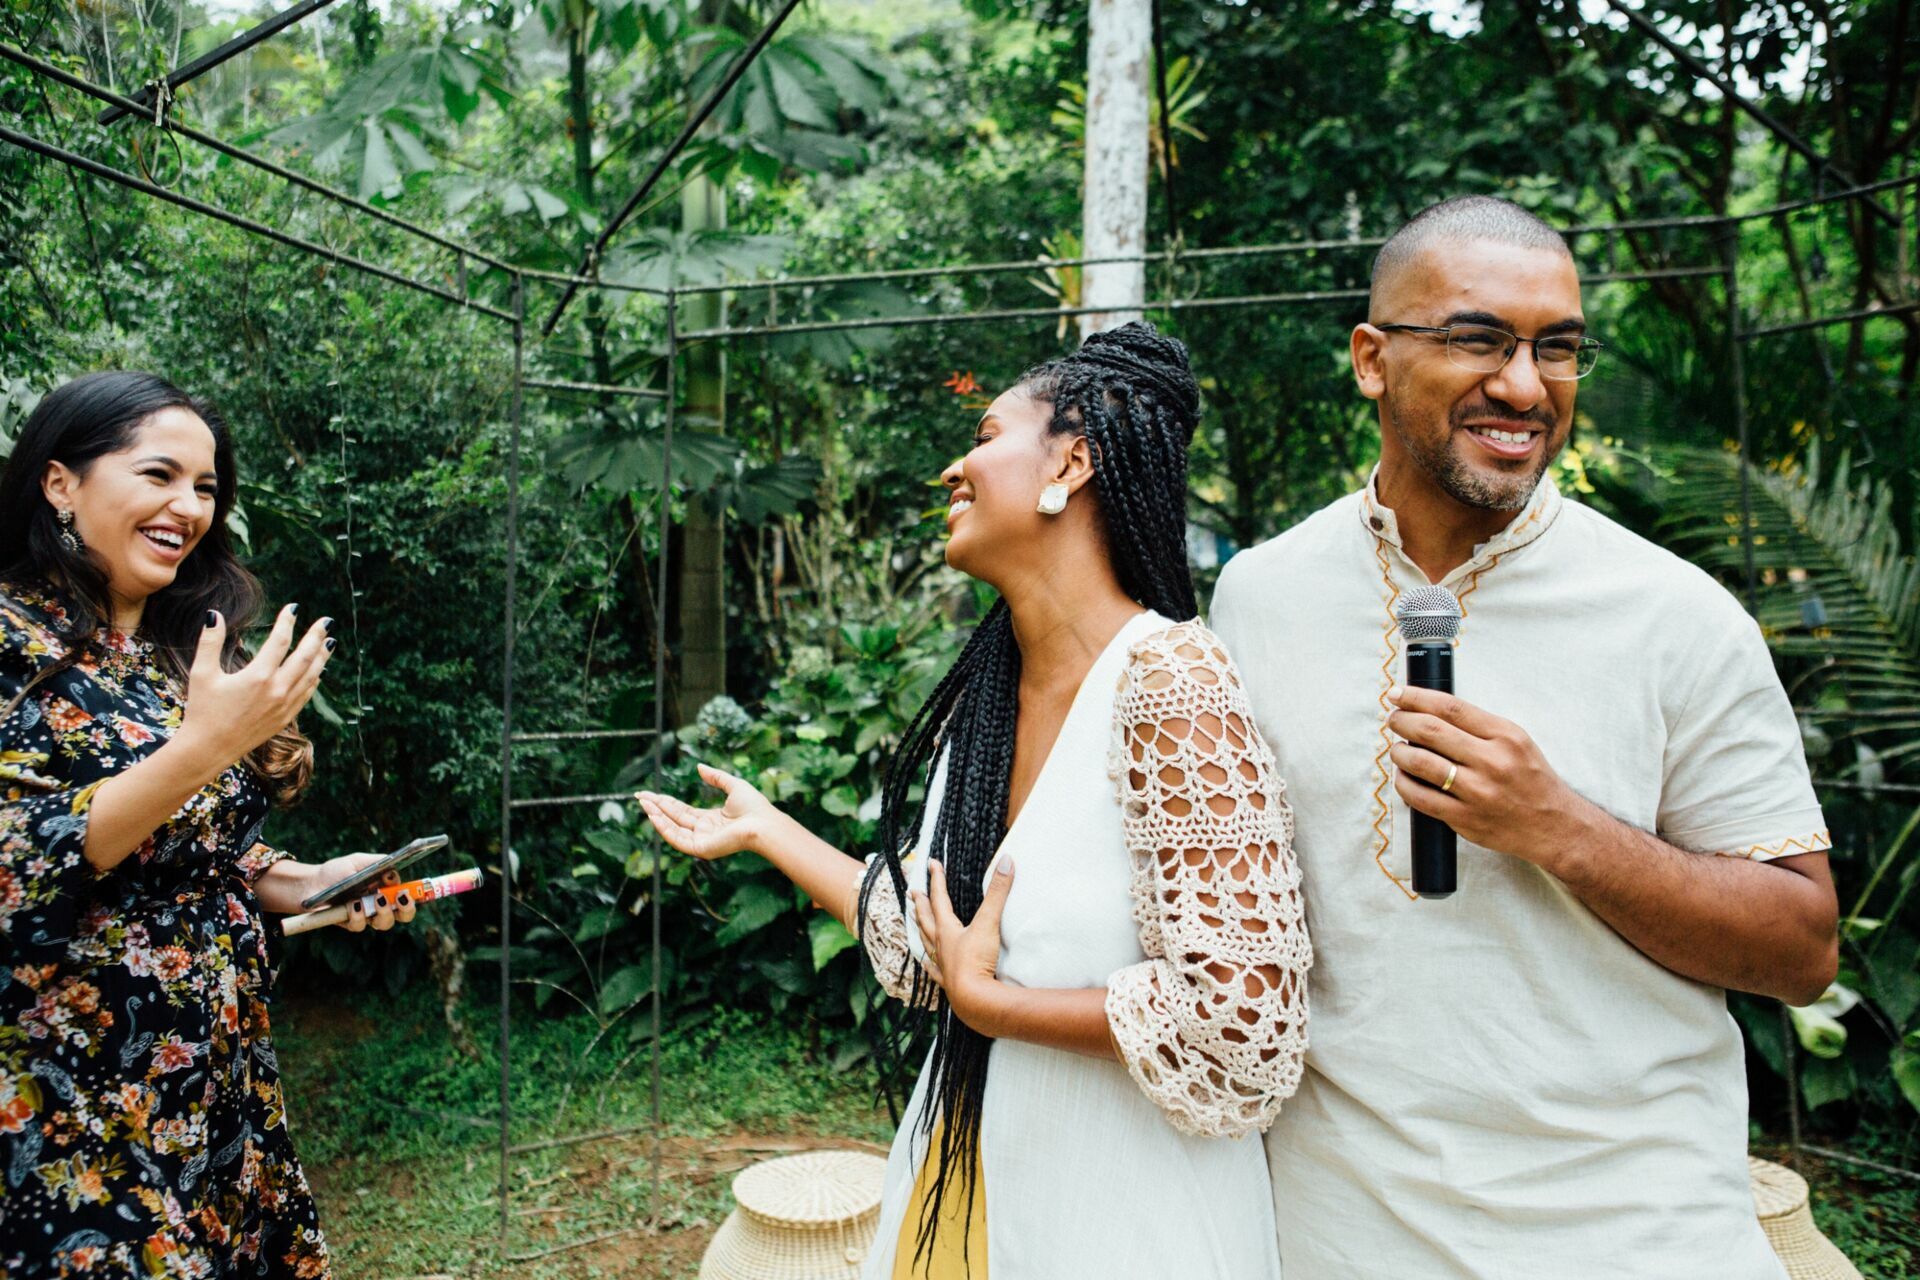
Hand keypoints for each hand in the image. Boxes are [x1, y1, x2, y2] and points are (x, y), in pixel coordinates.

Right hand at [175, 604, 332, 769]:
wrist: (209, 749)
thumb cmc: (202, 710)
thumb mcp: (202, 673)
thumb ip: (210, 642)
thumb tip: (213, 614)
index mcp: (258, 676)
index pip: (279, 641)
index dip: (287, 622)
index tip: (294, 608)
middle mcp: (277, 690)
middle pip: (304, 657)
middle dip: (316, 637)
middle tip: (326, 621)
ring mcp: (284, 706)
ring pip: (311, 676)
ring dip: (321, 657)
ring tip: (329, 642)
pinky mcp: (285, 718)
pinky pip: (306, 694)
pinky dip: (314, 679)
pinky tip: (317, 671)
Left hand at [297, 854, 417, 932]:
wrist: (309, 884)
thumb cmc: (336, 871)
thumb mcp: (359, 862)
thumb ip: (379, 864)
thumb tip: (396, 875)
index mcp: (387, 889)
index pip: (410, 896)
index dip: (419, 896)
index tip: (419, 890)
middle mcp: (380, 905)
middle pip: (404, 915)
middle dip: (407, 909)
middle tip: (402, 898)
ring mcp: (367, 916)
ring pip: (385, 923)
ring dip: (383, 913)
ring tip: (375, 899)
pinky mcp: (351, 924)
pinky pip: (360, 925)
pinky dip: (358, 915)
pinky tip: (352, 904)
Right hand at [635, 763, 777, 859]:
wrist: (763, 823)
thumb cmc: (754, 806)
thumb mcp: (732, 785)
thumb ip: (715, 777)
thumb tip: (698, 767)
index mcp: (710, 819)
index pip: (681, 811)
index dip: (665, 802)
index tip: (649, 794)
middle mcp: (703, 831)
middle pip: (674, 818)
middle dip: (656, 807)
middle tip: (640, 796)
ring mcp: (701, 841)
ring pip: (673, 828)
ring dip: (657, 816)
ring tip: (644, 804)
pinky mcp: (701, 849)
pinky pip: (678, 839)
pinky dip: (665, 828)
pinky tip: (655, 816)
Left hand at [915, 857, 1013, 1032]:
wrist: (974, 998)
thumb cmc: (978, 960)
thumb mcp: (989, 922)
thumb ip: (998, 892)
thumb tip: (1006, 861)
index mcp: (947, 929)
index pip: (939, 898)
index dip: (937, 880)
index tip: (932, 864)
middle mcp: (940, 945)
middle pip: (926, 920)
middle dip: (920, 904)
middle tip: (913, 893)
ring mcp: (942, 964)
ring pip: (926, 942)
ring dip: (920, 929)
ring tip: (914, 921)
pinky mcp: (948, 982)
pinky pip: (934, 970)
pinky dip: (929, 963)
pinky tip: (926, 962)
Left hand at [1386, 684, 1592, 866]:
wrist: (1552, 824)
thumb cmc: (1530, 777)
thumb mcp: (1515, 740)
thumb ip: (1477, 725)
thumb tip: (1429, 709)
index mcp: (1505, 736)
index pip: (1450, 708)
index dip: (1416, 697)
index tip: (1397, 693)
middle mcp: (1491, 762)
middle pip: (1430, 731)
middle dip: (1401, 721)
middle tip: (1393, 719)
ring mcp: (1477, 792)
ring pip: (1420, 763)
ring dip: (1399, 752)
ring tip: (1397, 749)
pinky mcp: (1465, 819)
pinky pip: (1420, 798)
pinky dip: (1404, 783)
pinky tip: (1403, 776)